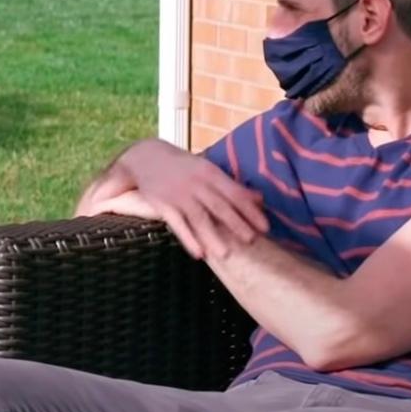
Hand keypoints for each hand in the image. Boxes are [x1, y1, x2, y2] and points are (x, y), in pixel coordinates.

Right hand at [125, 141, 268, 259]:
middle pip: (219, 206)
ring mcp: (178, 194)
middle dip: (236, 224)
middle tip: (252, 241)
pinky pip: (177, 224)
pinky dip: (188, 239)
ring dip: (213, 236)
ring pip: (199, 218)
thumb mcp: (208, 170)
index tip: (265, 227)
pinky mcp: (163, 205)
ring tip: (226, 254)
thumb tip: (260, 199)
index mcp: (210, 173)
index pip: (234, 193)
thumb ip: (232, 186)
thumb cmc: (184, 167)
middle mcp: (195, 183)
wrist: (146, 157)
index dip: (250, 211)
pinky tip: (198, 254)